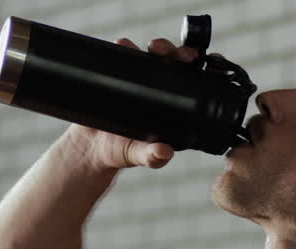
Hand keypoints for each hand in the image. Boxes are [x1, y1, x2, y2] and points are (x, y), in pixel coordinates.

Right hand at [70, 37, 198, 169]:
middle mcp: (160, 89)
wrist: (89, 146)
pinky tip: (123, 44)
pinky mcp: (119, 74)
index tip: (206, 63)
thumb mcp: (139, 156)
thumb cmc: (120, 152)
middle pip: (176, 63)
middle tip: (176, 55)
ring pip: (153, 55)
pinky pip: (124, 56)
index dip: (201, 70)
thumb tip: (164, 153)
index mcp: (174, 107)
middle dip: (179, 53)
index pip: (193, 82)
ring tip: (153, 47)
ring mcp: (140, 79)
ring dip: (157, 46)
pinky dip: (125, 47)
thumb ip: (152, 157)